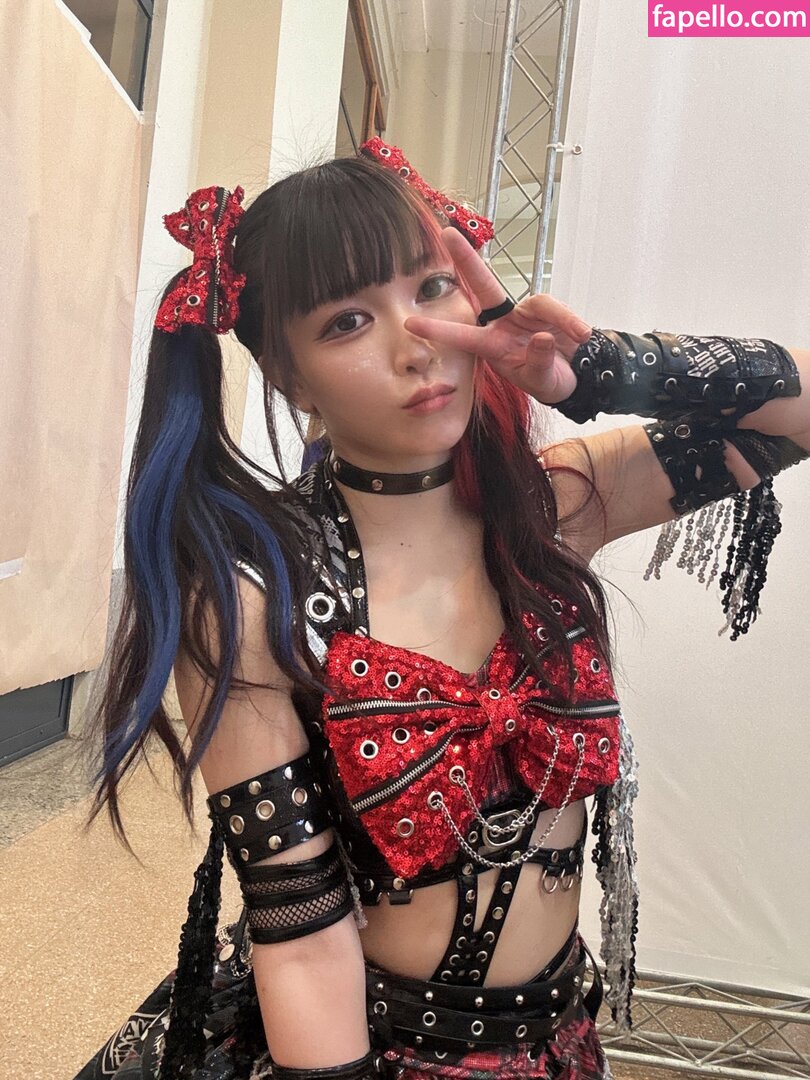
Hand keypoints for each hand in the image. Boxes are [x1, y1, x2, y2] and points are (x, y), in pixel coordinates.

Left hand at [404, 227, 591, 403]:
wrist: (576, 376)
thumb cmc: (548, 380)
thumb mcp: (541, 381)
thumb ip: (538, 362)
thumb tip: (542, 337)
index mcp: (492, 346)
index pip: (462, 335)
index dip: (438, 329)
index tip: (409, 324)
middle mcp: (504, 324)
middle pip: (484, 285)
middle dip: (467, 260)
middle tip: (448, 234)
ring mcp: (526, 313)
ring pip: (541, 302)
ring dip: (561, 318)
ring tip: (577, 336)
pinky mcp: (549, 309)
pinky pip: (558, 309)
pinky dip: (571, 321)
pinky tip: (580, 335)